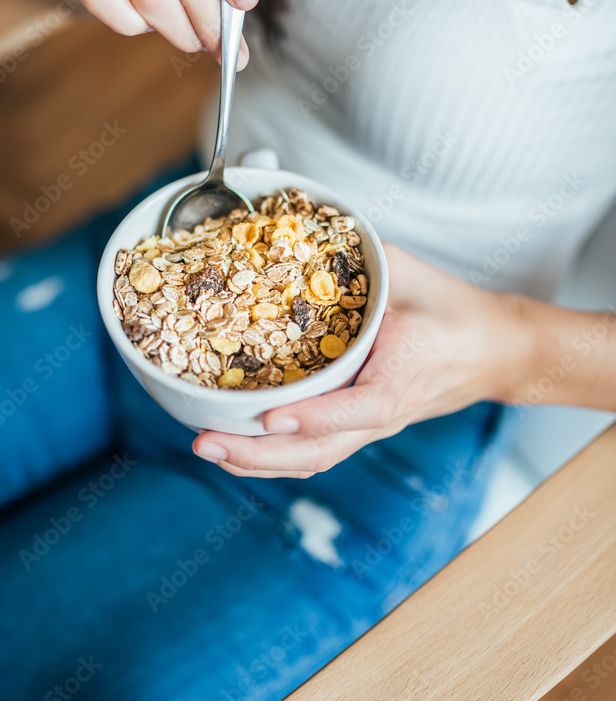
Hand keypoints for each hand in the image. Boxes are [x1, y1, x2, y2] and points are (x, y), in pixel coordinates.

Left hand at [192, 243, 534, 477]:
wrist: (493, 350)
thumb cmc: (453, 310)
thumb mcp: (410, 271)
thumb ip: (360, 258)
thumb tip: (300, 237)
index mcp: (403, 372)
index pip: (360, 407)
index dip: (314, 417)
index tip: (269, 416)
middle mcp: (385, 411)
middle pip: (322, 451)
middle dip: (260, 455)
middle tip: (207, 443)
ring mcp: (373, 427)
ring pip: (314, 460)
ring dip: (259, 463)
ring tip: (209, 448)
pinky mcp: (363, 427)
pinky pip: (318, 452)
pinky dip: (275, 458)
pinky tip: (238, 448)